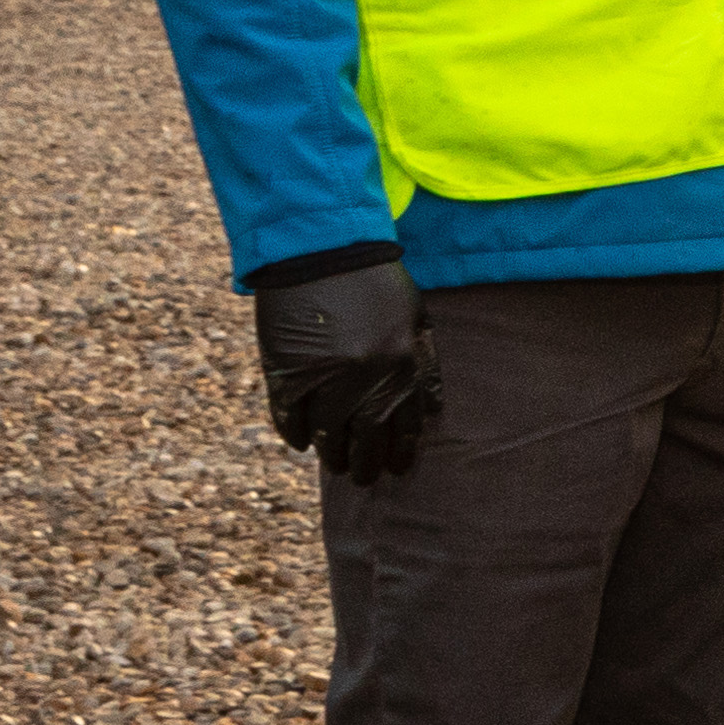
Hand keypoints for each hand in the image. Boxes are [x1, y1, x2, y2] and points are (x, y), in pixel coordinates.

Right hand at [252, 254, 441, 482]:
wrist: (322, 247)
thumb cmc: (373, 279)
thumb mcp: (415, 316)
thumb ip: (426, 363)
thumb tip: (434, 411)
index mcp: (404, 363)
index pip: (406, 425)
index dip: (401, 452)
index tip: (397, 468)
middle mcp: (370, 375)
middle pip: (369, 438)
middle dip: (367, 464)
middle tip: (363, 477)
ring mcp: (327, 375)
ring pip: (330, 433)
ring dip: (332, 455)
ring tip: (334, 465)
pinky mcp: (289, 369)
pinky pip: (291, 415)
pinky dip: (295, 432)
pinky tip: (301, 441)